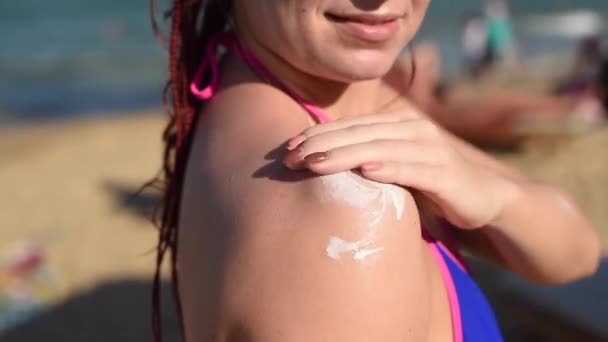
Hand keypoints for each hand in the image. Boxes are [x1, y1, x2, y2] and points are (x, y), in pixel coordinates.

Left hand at [282, 110, 515, 228]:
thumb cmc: (430, 185)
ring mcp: (432, 149)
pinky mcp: (448, 174)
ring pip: (380, 148)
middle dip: (322, 144)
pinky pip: (414, 169)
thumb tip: (318, 165)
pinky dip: (390, 168)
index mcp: (397, 126)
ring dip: (345, 154)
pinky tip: (366, 172)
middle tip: (289, 158)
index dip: (318, 135)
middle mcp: (413, 131)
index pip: (350, 127)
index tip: (287, 148)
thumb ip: (366, 161)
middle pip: (359, 133)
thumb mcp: (395, 169)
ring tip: (314, 163)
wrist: (485, 200)